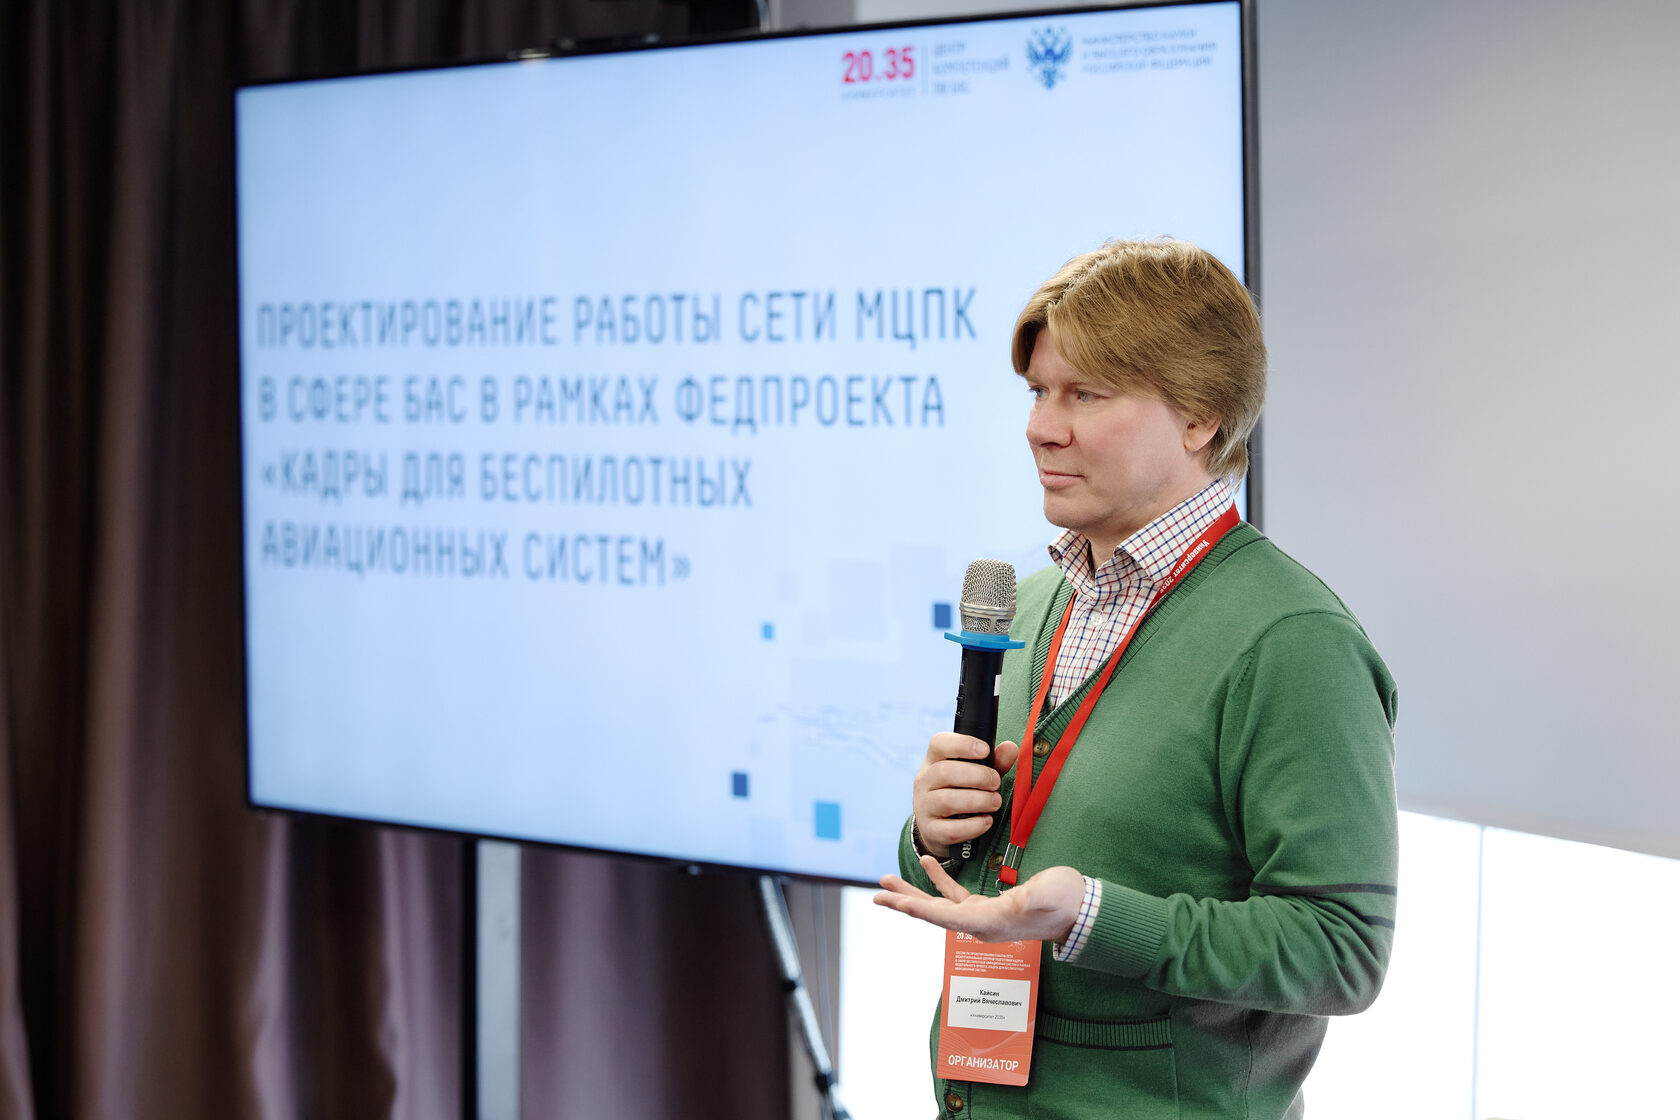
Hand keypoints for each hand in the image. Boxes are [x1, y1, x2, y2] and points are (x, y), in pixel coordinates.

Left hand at [875, 857, 1085, 944]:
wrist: (1080, 910)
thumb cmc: (1067, 902)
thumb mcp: (1051, 896)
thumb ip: (1033, 899)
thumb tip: (1017, 902)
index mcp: (991, 922)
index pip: (947, 917)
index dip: (920, 908)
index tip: (895, 901)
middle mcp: (980, 923)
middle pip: (934, 914)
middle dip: (905, 902)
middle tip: (878, 893)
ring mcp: (982, 915)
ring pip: (939, 905)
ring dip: (913, 892)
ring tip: (888, 880)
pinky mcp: (988, 905)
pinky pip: (955, 894)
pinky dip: (939, 879)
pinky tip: (927, 863)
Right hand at [911, 733, 1021, 857]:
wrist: (939, 828)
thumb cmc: (962, 792)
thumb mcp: (976, 774)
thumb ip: (995, 762)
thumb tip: (1010, 748)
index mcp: (934, 760)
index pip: (939, 743)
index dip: (963, 744)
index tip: (985, 750)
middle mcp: (924, 781)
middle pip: (945, 772)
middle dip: (977, 776)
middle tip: (995, 783)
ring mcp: (924, 806)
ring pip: (947, 801)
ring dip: (978, 801)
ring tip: (995, 802)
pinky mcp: (931, 830)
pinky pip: (951, 830)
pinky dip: (973, 826)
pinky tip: (986, 821)